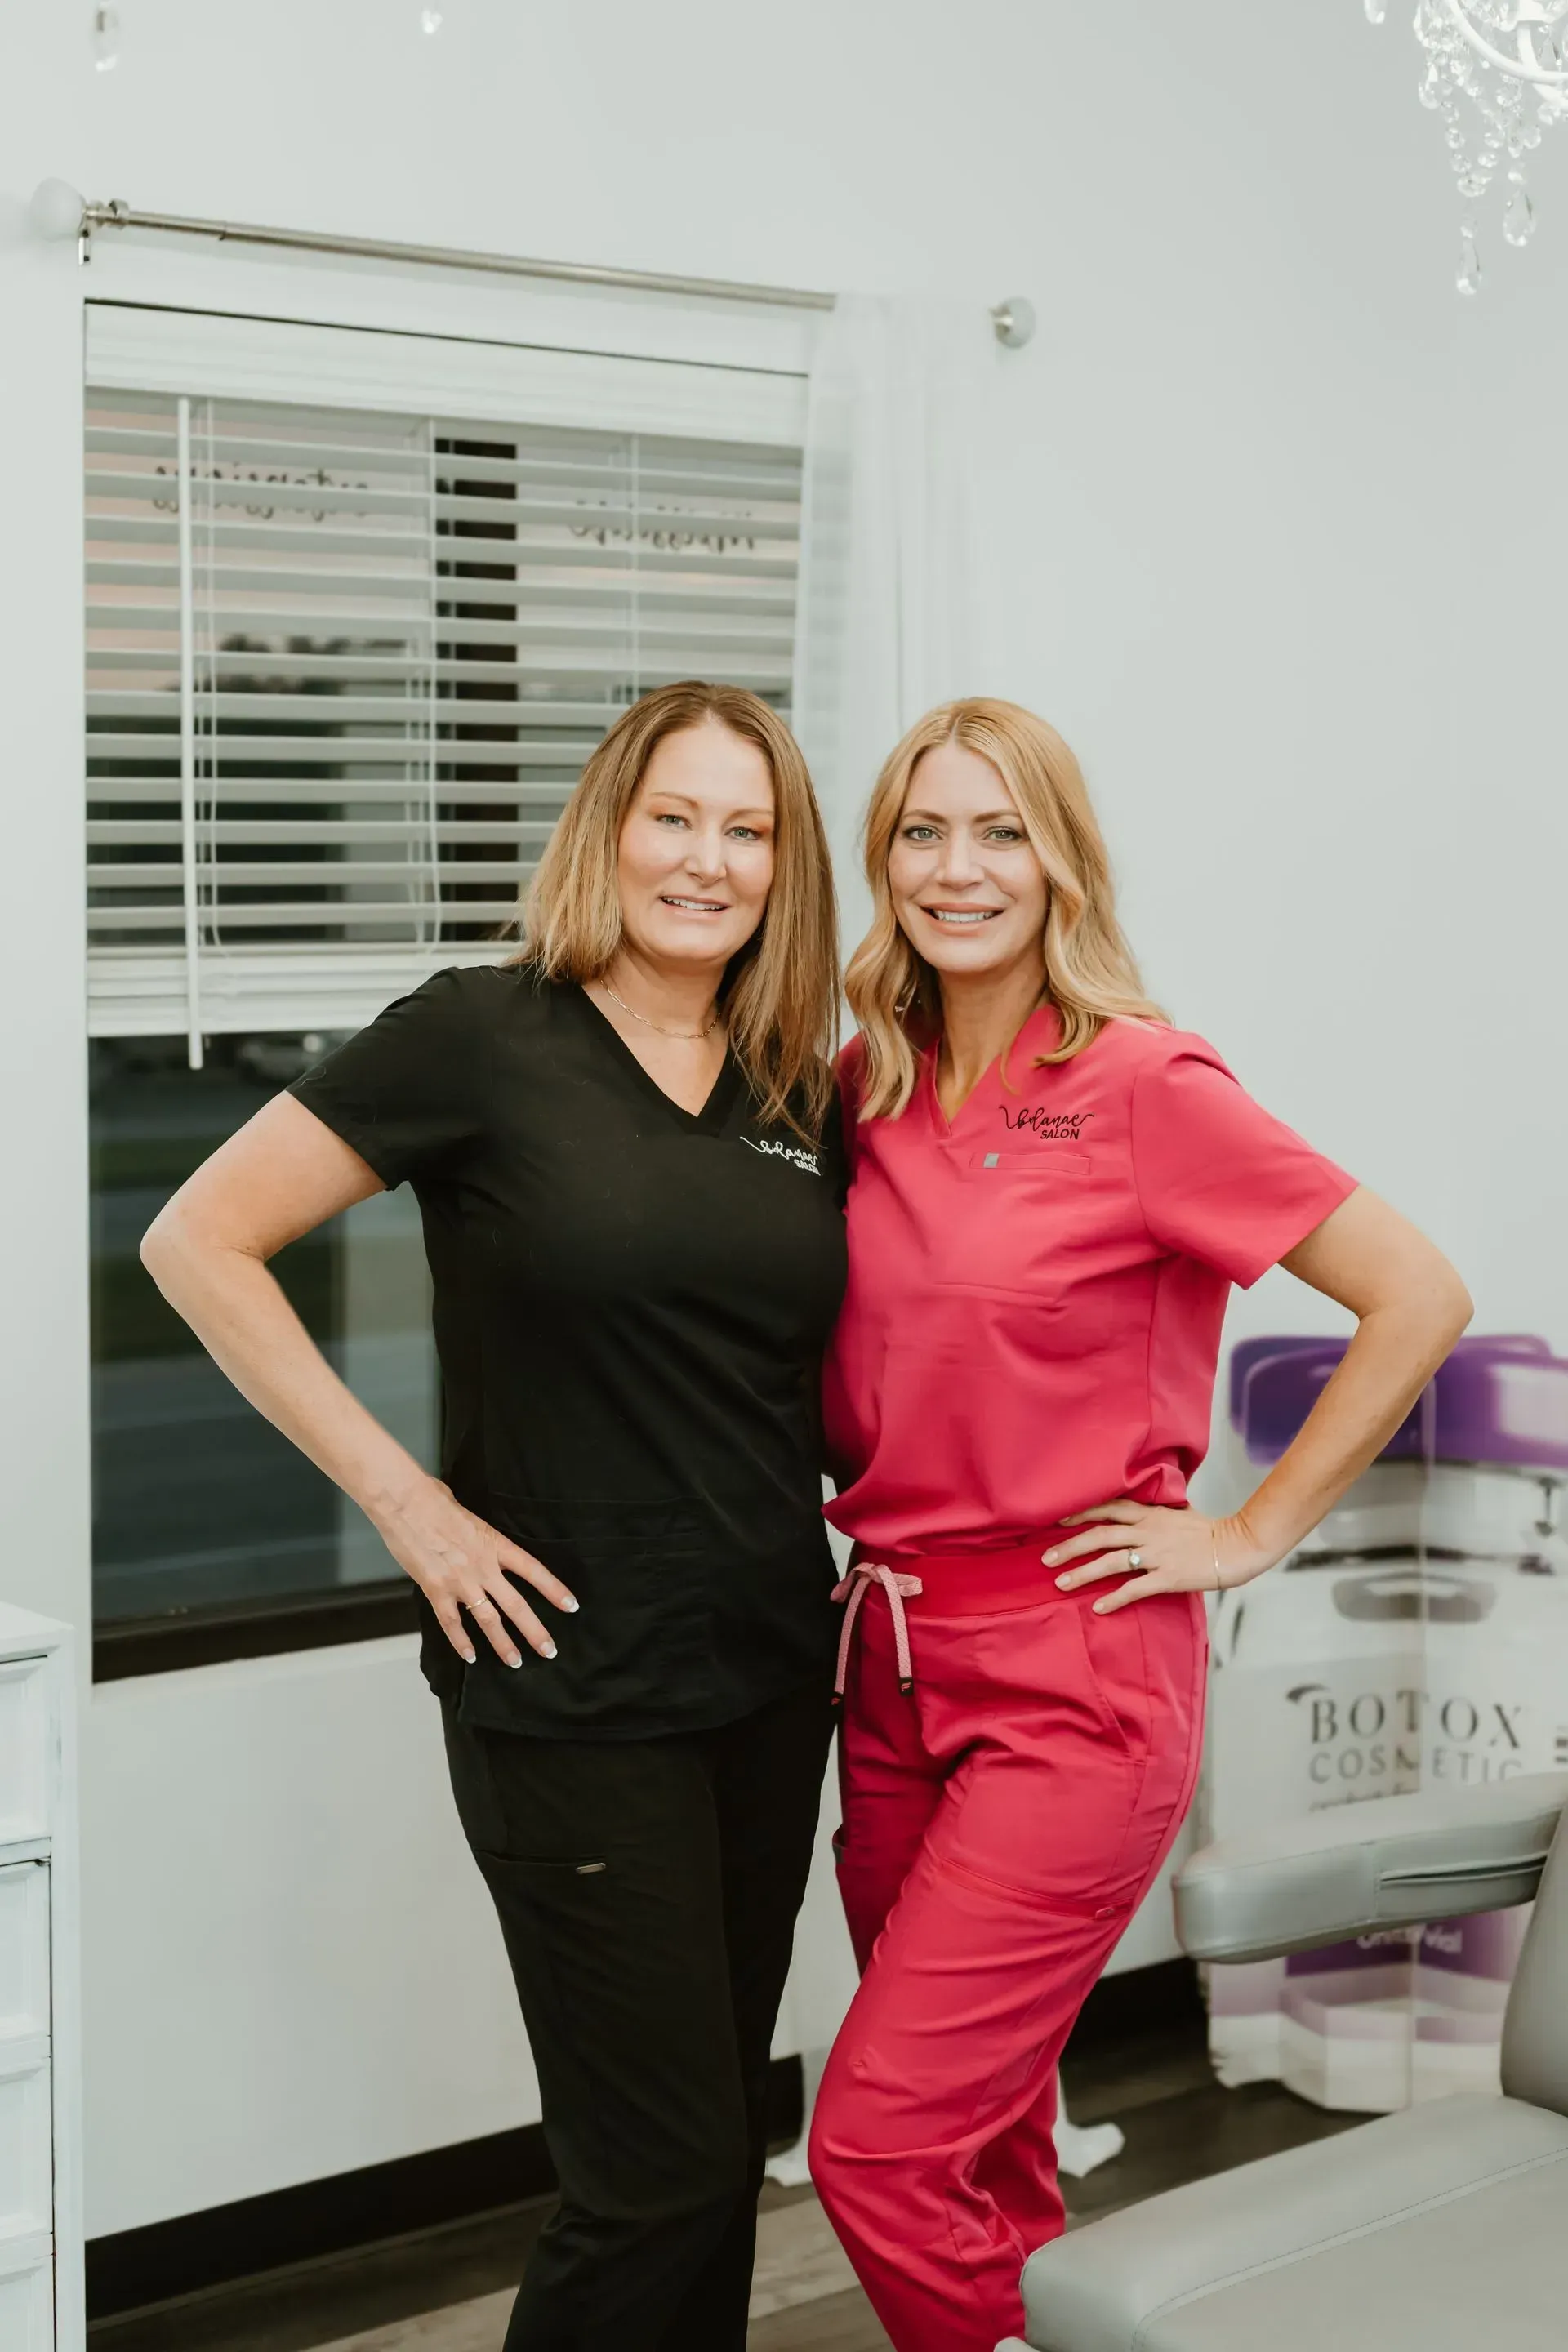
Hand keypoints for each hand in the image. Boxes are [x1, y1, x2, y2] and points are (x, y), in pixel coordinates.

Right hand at [370, 1475, 577, 1666]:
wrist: (403, 1503)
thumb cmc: (434, 1499)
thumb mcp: (469, 1515)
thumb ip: (478, 1535)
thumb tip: (474, 1538)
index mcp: (495, 1545)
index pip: (534, 1571)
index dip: (554, 1590)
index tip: (571, 1606)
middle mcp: (483, 1567)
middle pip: (516, 1605)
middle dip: (534, 1631)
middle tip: (549, 1650)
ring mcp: (460, 1582)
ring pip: (488, 1620)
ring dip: (503, 1644)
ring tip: (516, 1662)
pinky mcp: (435, 1590)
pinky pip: (451, 1623)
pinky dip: (461, 1642)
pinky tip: (470, 1656)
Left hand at [1043, 1501, 1274, 1615]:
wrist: (1237, 1545)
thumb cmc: (1209, 1530)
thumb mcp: (1178, 1513)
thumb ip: (1155, 1511)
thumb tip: (1140, 1509)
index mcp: (1150, 1514)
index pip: (1108, 1508)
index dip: (1080, 1514)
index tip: (1057, 1521)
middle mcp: (1149, 1531)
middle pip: (1101, 1536)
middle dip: (1070, 1547)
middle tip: (1045, 1559)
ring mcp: (1158, 1554)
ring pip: (1111, 1562)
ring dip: (1083, 1573)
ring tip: (1060, 1583)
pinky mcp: (1168, 1577)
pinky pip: (1135, 1589)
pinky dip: (1114, 1598)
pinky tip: (1098, 1607)